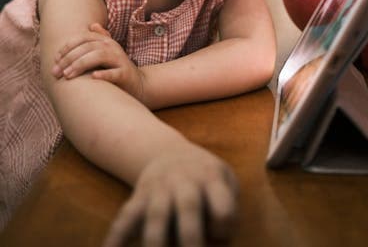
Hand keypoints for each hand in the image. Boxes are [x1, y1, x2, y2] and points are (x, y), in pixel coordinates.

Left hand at [52, 22, 144, 100]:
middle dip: (69, 58)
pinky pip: (114, 73)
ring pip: (99, 56)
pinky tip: (92, 77)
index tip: (55, 58)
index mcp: (105, 41)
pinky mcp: (125, 74)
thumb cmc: (115, 68)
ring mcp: (119, 60)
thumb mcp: (107, 52)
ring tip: (67, 75)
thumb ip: (99, 39)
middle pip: (88, 47)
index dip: (68, 46)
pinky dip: (103, 74)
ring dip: (81, 65)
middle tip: (56, 72)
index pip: (84, 38)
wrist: (138, 83)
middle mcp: (112, 47)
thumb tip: (92, 25)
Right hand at [103, 141, 237, 246]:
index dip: (223, 225)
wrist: (167, 152)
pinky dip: (116, 236)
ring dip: (156, 242)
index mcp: (211, 178)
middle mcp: (185, 181)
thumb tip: (221, 241)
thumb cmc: (204, 177)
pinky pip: (126, 217)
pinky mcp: (139, 198)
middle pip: (188, 206)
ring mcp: (159, 188)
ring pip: (156, 215)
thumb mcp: (224, 180)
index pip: (222, 205)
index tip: (219, 234)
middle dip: (191, 238)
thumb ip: (228, 208)